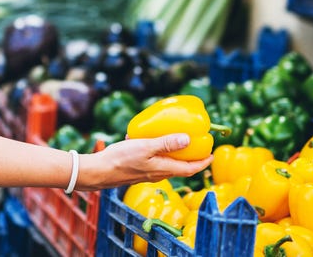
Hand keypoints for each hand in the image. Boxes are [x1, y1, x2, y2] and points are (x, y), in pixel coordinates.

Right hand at [73, 133, 212, 190]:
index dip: (203, 163)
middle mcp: (158, 174)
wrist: (100, 172)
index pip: (190, 169)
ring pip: (168, 165)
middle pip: (181, 168)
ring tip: (177, 140)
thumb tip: (188, 139)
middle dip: (192, 159)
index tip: (212, 155)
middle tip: (199, 147)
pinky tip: (150, 140)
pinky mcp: (138, 170)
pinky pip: (155, 161)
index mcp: (163, 169)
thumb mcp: (146, 147)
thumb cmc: (122, 160)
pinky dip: (160, 153)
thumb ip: (166, 143)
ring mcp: (148, 173)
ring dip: (176, 156)